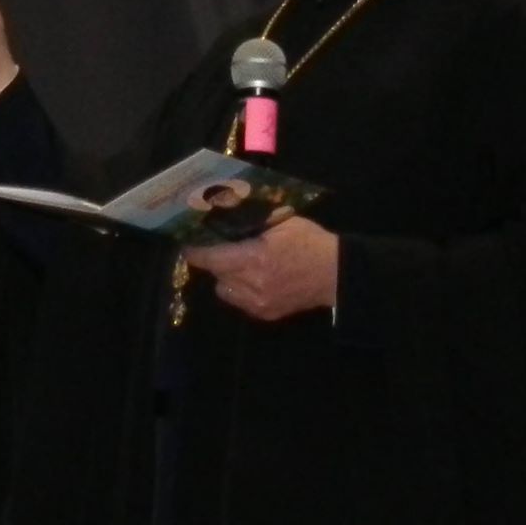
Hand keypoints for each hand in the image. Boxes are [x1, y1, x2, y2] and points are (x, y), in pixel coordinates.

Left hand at [181, 216, 338, 321]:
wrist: (337, 275)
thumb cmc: (310, 243)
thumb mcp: (283, 221)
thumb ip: (254, 220)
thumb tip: (227, 211)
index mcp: (254, 259)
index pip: (210, 258)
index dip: (196, 251)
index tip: (188, 244)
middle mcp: (251, 284)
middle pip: (215, 274)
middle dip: (214, 261)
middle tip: (219, 248)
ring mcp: (258, 303)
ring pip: (224, 290)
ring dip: (226, 277)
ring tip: (239, 265)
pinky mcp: (265, 314)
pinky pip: (239, 302)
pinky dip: (240, 290)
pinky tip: (253, 279)